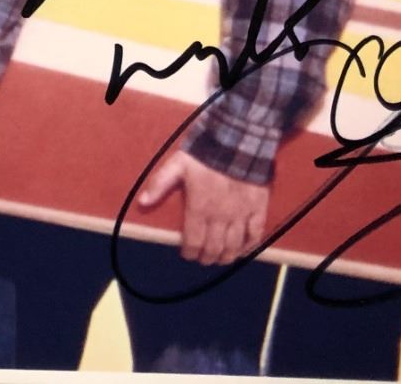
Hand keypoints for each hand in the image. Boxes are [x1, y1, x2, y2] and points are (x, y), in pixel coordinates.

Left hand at [137, 151, 269, 262]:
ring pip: (234, 246)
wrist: (237, 141)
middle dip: (207, 257)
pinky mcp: (257, 209)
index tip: (188, 254)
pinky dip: (249, 246)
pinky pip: (255, 234)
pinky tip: (244, 250)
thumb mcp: (177, 165)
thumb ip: (160, 184)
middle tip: (204, 258)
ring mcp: (240, 215)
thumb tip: (142, 202)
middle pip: (214, 248)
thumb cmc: (204, 155)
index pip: (193, 241)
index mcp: (199, 208)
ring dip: (226, 257)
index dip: (190, 252)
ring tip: (221, 258)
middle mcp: (220, 217)